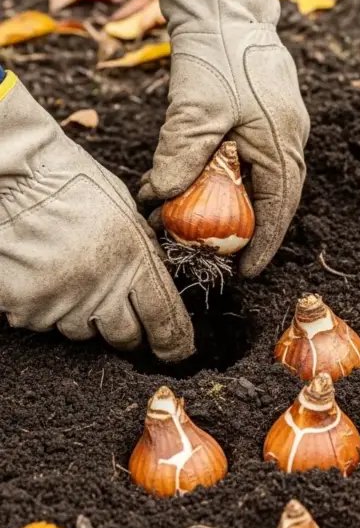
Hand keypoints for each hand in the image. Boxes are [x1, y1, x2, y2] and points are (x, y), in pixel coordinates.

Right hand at [0, 74, 193, 360]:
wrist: (14, 176)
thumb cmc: (71, 184)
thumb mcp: (124, 213)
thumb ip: (141, 253)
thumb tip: (153, 283)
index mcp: (135, 260)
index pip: (164, 320)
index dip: (174, 343)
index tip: (176, 351)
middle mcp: (102, 288)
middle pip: (125, 336)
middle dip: (126, 328)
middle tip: (114, 306)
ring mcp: (62, 302)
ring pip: (81, 331)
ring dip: (81, 314)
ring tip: (69, 274)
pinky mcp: (26, 308)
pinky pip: (44, 321)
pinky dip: (44, 306)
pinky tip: (41, 273)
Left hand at [139, 0, 309, 276]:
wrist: (226, 6)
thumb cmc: (217, 54)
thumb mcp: (196, 108)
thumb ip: (180, 155)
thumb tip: (159, 199)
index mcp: (282, 142)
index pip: (278, 208)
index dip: (264, 244)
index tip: (247, 273)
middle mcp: (289, 139)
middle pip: (277, 199)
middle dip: (254, 232)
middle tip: (228, 259)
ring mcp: (281, 127)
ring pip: (267, 181)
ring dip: (243, 206)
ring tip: (216, 230)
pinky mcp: (267, 116)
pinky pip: (257, 160)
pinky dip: (237, 181)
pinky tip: (211, 187)